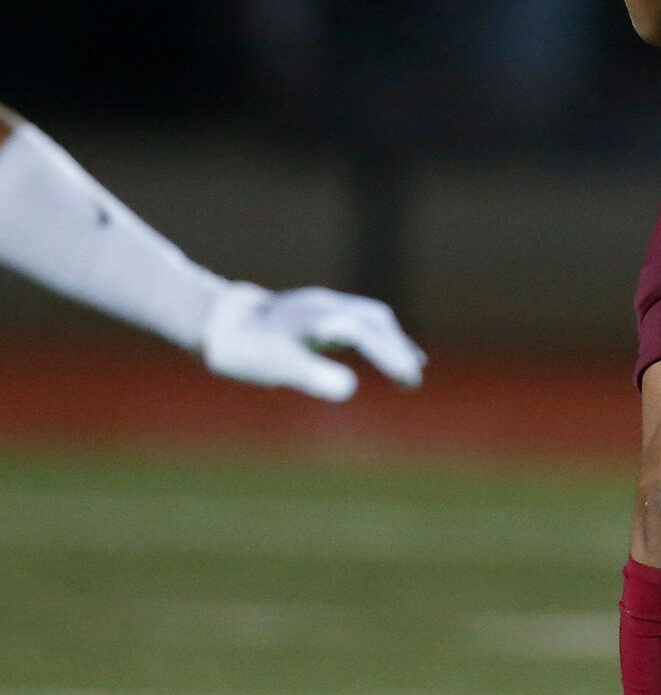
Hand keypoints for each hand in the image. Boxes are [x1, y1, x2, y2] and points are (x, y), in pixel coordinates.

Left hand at [200, 283, 426, 401]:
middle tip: (412, 380)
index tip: (408, 379)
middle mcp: (326, 306)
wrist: (214, 323)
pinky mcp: (317, 315)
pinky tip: (385, 355)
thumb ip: (311, 375)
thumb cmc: (244, 348)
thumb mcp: (275, 366)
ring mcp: (322, 307)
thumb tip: (350, 388)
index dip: (390, 355)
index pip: (366, 333)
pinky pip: (358, 322)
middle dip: (397, 348)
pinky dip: (378, 339)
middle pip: (375, 321)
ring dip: (392, 342)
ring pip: (370, 319)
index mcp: (320, 317)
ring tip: (409, 369)